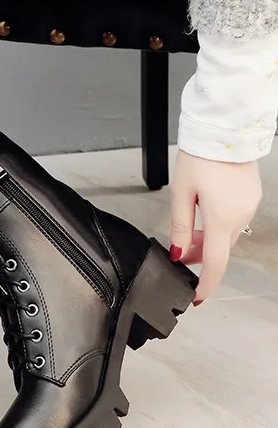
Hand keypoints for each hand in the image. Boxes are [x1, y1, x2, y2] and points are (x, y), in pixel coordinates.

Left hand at [170, 150, 261, 303]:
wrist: (224, 131)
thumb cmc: (200, 157)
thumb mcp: (180, 194)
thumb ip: (179, 226)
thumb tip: (178, 252)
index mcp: (221, 218)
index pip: (215, 263)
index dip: (205, 284)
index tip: (196, 297)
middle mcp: (240, 215)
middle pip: (220, 249)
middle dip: (200, 257)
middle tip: (180, 255)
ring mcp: (248, 206)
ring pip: (227, 235)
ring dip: (209, 240)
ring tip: (188, 234)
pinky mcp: (250, 197)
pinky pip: (233, 220)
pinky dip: (218, 225)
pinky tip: (204, 216)